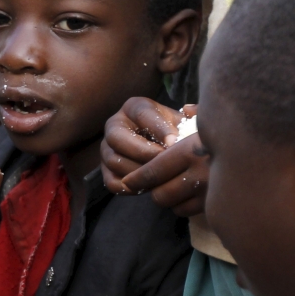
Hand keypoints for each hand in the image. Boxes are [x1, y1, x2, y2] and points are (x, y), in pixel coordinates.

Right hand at [100, 99, 206, 216]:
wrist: (161, 147)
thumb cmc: (175, 132)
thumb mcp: (181, 121)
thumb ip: (189, 119)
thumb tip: (185, 122)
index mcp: (134, 107)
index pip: (142, 114)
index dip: (159, 129)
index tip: (175, 142)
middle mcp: (114, 125)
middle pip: (117, 138)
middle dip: (143, 152)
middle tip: (164, 163)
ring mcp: (106, 148)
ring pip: (114, 161)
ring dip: (137, 171)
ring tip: (159, 177)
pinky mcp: (105, 170)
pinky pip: (111, 182)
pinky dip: (130, 188)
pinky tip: (149, 187)